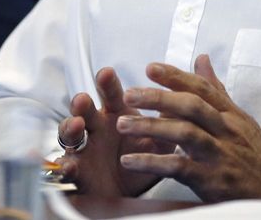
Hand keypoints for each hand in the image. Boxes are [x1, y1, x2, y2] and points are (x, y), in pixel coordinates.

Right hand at [57, 67, 171, 196]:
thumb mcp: (162, 132)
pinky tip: (69, 165)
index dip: (107, 83)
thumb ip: (173, 112)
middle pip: (85, 109)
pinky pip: (68, 167)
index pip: (110, 93)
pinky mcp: (80, 170)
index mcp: (117, 113)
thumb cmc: (144, 152)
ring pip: (70, 134)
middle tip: (84, 99)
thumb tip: (193, 87)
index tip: (107, 73)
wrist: (136, 186)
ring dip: (70, 129)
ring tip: (76, 126)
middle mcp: (98, 126)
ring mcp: (86, 147)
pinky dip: (66, 166)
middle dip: (82, 103)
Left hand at [115, 53, 260, 201]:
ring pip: (184, 133)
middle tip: (129, 94)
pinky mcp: (211, 179)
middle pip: (191, 106)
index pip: (202, 88)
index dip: (176, 76)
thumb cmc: (252, 153)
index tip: (151, 68)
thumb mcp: (238, 119)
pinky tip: (130, 160)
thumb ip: (216, 90)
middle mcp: (226, 130)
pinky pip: (179, 167)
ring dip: (150, 127)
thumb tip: (201, 59)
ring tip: (122, 124)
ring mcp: (219, 154)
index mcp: (230, 114)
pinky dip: (153, 162)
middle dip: (158, 97)